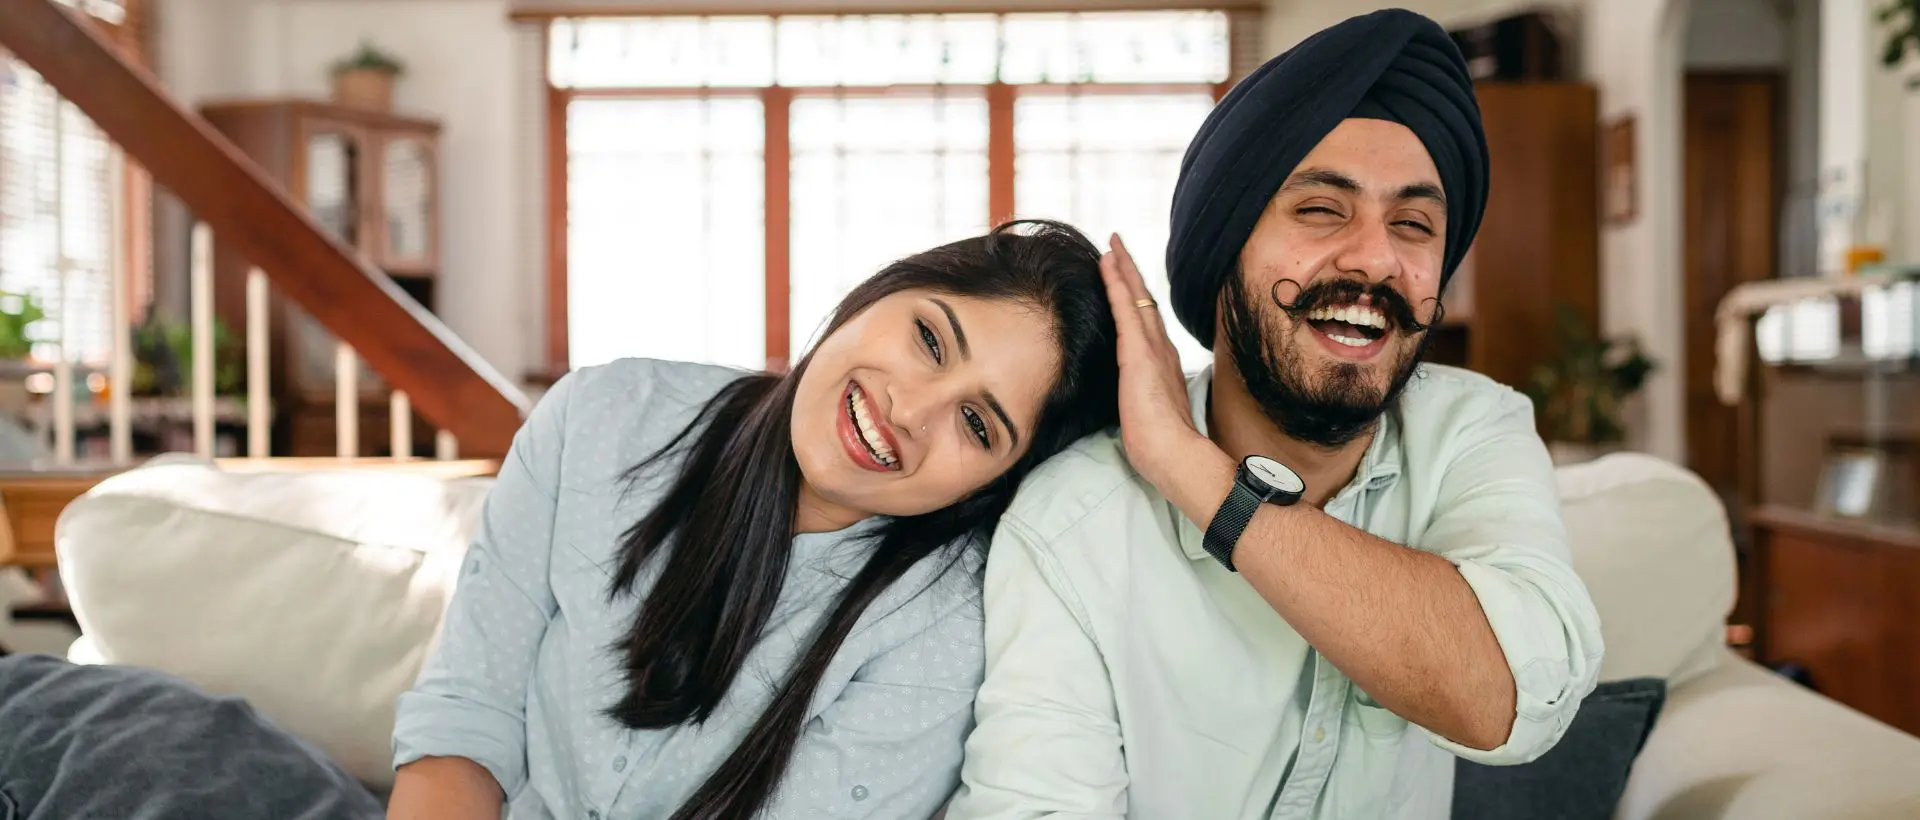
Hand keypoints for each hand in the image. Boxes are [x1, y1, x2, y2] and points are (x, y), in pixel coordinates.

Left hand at [1097, 234, 1208, 492]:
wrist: (1174, 455)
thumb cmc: (1161, 447)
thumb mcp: (1147, 416)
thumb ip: (1142, 400)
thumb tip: (1131, 404)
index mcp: (1162, 365)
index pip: (1146, 323)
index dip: (1136, 298)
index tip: (1125, 276)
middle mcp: (1161, 350)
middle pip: (1143, 302)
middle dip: (1130, 273)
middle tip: (1117, 245)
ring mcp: (1152, 349)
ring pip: (1135, 298)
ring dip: (1123, 269)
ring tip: (1112, 245)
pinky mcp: (1138, 353)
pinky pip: (1125, 308)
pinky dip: (1116, 282)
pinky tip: (1107, 263)